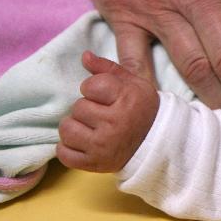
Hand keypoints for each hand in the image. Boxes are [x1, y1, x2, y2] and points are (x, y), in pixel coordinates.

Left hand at [57, 51, 159, 172]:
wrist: (157, 143)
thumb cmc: (142, 109)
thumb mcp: (133, 83)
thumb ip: (107, 68)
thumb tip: (84, 56)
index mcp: (127, 99)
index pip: (90, 86)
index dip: (94, 89)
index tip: (105, 96)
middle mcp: (115, 123)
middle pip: (78, 108)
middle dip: (86, 108)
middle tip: (101, 114)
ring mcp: (103, 146)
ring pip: (67, 129)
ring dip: (75, 126)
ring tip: (90, 127)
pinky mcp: (94, 164)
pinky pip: (64, 153)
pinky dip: (69, 147)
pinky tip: (84, 142)